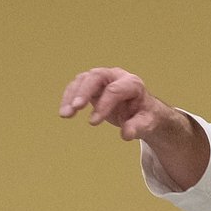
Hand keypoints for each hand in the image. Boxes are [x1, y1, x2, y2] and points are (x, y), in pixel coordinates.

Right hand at [59, 67, 207, 190]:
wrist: (142, 112)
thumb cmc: (145, 116)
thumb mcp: (146, 123)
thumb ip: (137, 128)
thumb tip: (126, 135)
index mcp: (132, 83)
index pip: (115, 90)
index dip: (104, 105)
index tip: (93, 122)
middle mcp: (115, 76)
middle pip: (95, 77)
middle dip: (84, 92)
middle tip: (75, 108)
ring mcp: (102, 78)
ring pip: (82, 80)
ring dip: (71, 96)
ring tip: (65, 115)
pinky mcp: (91, 85)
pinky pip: (76, 87)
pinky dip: (68, 99)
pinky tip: (64, 113)